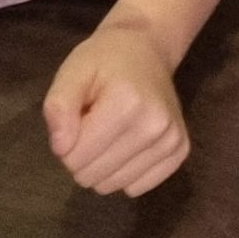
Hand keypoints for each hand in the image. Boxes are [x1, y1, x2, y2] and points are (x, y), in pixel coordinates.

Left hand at [42, 25, 189, 196]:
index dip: (66, 141)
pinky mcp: (180, 150)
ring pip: (113, 186)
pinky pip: (137, 187)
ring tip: (112, 132)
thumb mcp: (73, 73)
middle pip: (92, 176)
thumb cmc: (105, 61)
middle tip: (94, 123)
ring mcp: (172, 139)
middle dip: (84, 155)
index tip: (79, 117)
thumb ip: (58, 107)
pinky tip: (129, 145)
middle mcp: (155, 125)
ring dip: (104, 165)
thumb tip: (62, 148)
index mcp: (127, 103)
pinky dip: (126, 172)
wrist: (148, 50)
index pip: (74, 157)